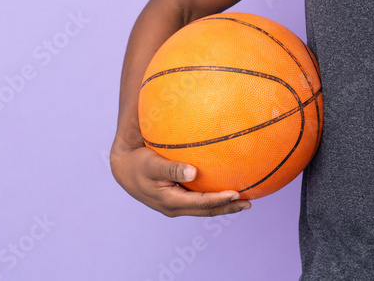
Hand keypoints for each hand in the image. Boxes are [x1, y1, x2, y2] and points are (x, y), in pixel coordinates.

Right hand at [110, 140, 250, 216]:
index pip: (200, 204)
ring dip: (223, 205)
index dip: (219, 200)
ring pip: (204, 207)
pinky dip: (214, 197)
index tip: (236, 194)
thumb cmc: (138, 163)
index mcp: (170, 201)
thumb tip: (193, 172)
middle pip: (206, 210)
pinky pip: (199, 199)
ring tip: (243, 200)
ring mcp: (176, 204)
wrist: (124, 169)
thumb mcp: (152, 165)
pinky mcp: (177, 197)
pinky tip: (226, 188)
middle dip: (227, 208)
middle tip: (248, 203)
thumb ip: (171, 168)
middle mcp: (175, 206)